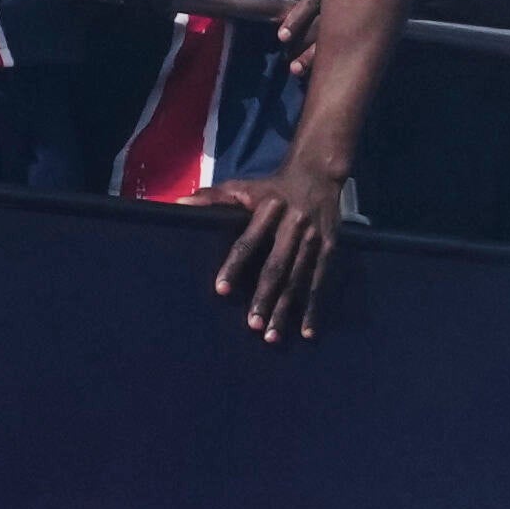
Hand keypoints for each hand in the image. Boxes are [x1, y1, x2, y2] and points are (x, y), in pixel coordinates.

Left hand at [216, 152, 352, 340]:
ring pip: (299, 279)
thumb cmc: (271, 187)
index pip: (248, 241)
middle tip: (252, 325)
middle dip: (264, 297)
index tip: (221, 290)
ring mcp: (314, 238)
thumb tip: (179, 204)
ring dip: (286, 309)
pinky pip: (320, 282)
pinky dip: (313, 308)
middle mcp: (293, 224)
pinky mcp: (330, 249)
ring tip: (272, 336)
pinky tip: (305, 332)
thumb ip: (212, 197)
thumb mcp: (242, 187)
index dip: (234, 266)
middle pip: (277, 266)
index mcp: (268, 210)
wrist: (317, 173)